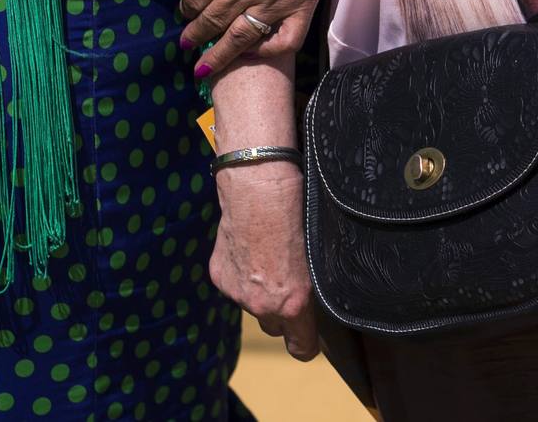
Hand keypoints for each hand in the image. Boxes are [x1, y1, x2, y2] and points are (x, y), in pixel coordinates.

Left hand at [176, 0, 350, 77]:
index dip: (185, 8)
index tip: (185, 11)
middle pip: (213, 21)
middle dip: (195, 35)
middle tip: (186, 43)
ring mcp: (278, 0)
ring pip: (241, 38)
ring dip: (220, 56)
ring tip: (205, 67)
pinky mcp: (303, 6)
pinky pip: (285, 41)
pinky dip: (267, 52)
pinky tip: (252, 51)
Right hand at [210, 161, 319, 359]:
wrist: (259, 188)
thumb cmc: (297, 215)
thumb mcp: (318, 258)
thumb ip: (311, 289)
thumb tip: (315, 301)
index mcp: (293, 304)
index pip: (301, 349)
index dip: (307, 345)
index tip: (310, 338)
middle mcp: (262, 305)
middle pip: (275, 328)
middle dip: (283, 315)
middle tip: (289, 286)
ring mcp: (237, 292)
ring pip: (252, 306)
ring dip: (260, 293)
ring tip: (269, 259)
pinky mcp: (219, 276)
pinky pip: (235, 286)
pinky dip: (242, 275)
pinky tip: (251, 249)